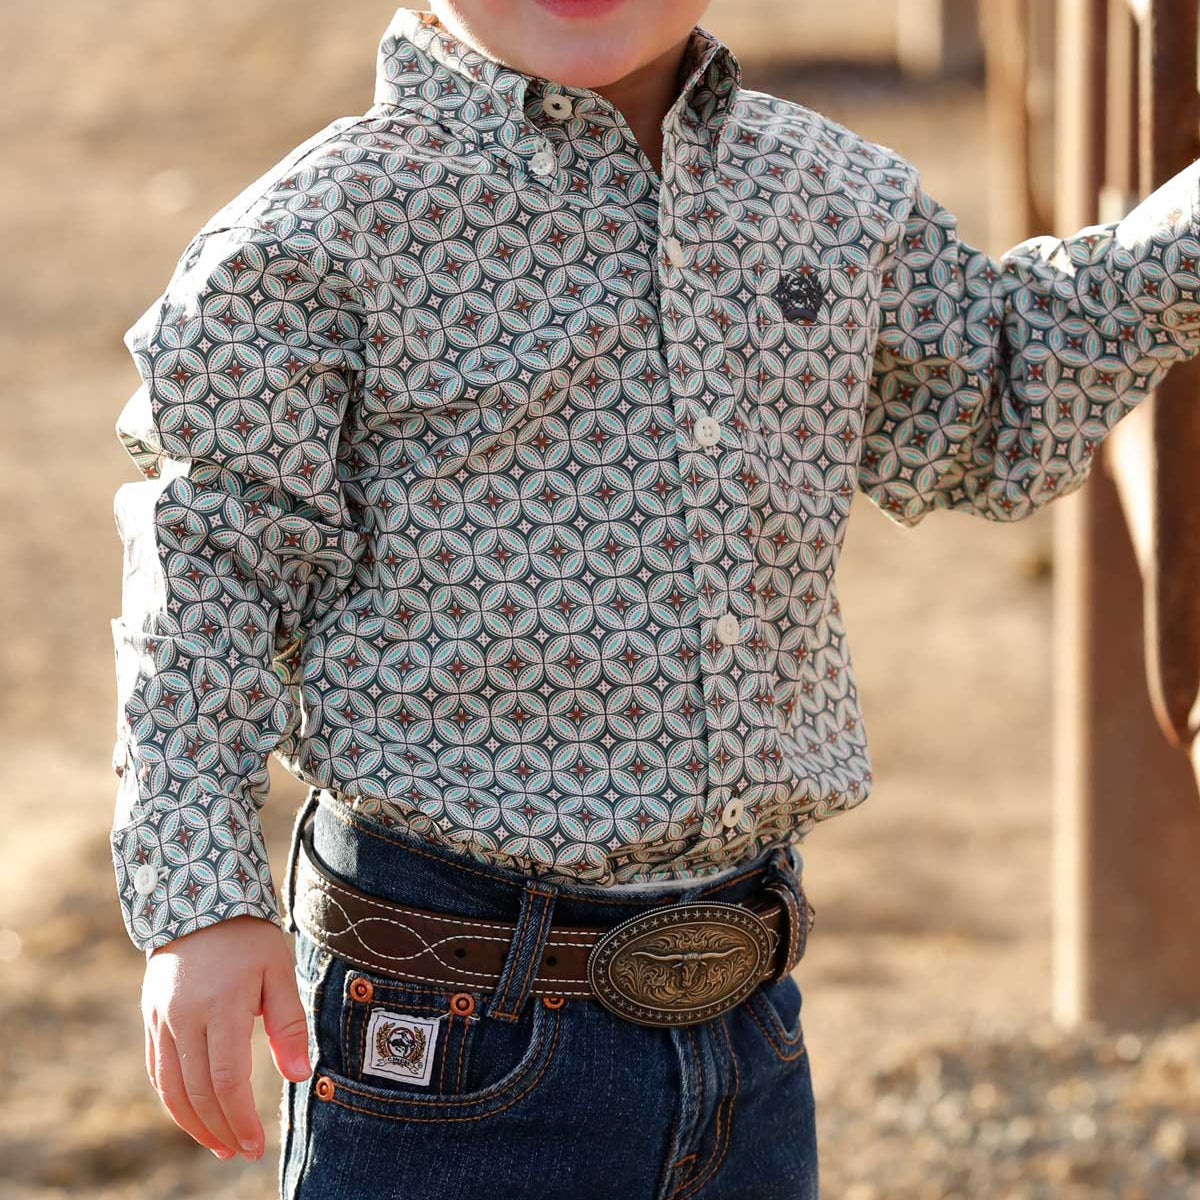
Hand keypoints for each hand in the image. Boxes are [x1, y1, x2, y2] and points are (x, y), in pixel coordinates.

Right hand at [141, 914, 311, 1159]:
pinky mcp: (151, 1019)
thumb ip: (289, 1023)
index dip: (240, 1118)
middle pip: (197, 1092)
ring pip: (170, 1088)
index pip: (226, 1080)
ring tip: (219, 1145)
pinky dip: (173, 1100)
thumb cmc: (248, 937)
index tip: (256, 1144)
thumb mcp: (279, 969)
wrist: (197, 900)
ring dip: (194, 1124)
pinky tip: (193, 1116)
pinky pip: (157, 1071)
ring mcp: (162, 1020)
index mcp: (221, 1007)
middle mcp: (184, 1019)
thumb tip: (300, 1076)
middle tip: (243, 1153)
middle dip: (221, 1129)